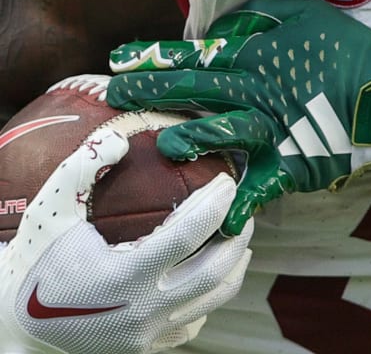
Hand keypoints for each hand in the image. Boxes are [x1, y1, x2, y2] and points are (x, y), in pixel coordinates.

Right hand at [0, 127, 250, 353]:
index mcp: (120, 278)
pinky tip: (214, 270)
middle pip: (213, 271)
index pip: (187, 238)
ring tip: (239, 235)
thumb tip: (119, 139)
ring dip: (234, 265)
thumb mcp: (50, 212)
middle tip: (245, 206)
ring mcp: (145, 335)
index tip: (229, 181)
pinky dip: (212, 294)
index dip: (214, 206)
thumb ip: (81, 169)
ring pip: (212, 300)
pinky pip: (193, 321)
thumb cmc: (36, 263)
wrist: (15, 326)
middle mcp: (139, 312)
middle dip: (237, 234)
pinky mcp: (145, 348)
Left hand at [107, 0, 370, 236]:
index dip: (159, 55)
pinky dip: (243, 201)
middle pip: (198, 89)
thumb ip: (262, 17)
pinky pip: (262, 184)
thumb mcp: (308, 16)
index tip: (122, 57)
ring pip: (222, 131)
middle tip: (116, 92)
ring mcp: (275, 129)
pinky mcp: (293, 162)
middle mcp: (260, 91)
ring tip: (160, 142)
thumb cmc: (351, 49)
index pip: (201, 54)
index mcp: (262, 56)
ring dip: (189, 136)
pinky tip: (221, 217)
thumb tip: (221, 29)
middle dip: (153, 89)